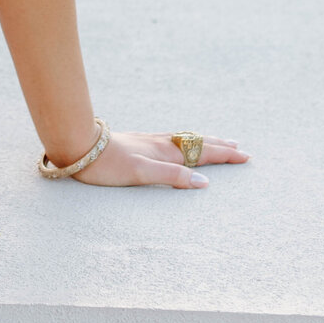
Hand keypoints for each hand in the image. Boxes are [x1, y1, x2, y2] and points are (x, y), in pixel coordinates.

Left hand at [71, 131, 248, 188]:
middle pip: (197, 143)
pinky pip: (171, 139)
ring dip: (204, 141)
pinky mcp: (138, 141)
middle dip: (219, 147)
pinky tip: (179, 141)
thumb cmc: (108, 164)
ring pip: (185, 139)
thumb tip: (204, 183)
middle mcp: (160, 144)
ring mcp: (149, 141)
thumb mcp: (141, 173)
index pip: (202, 153)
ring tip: (218, 141)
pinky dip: (185, 140)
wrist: (79, 146)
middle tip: (240, 148)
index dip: (224, 155)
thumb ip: (172, 176)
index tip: (245, 156)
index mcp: (165, 152)